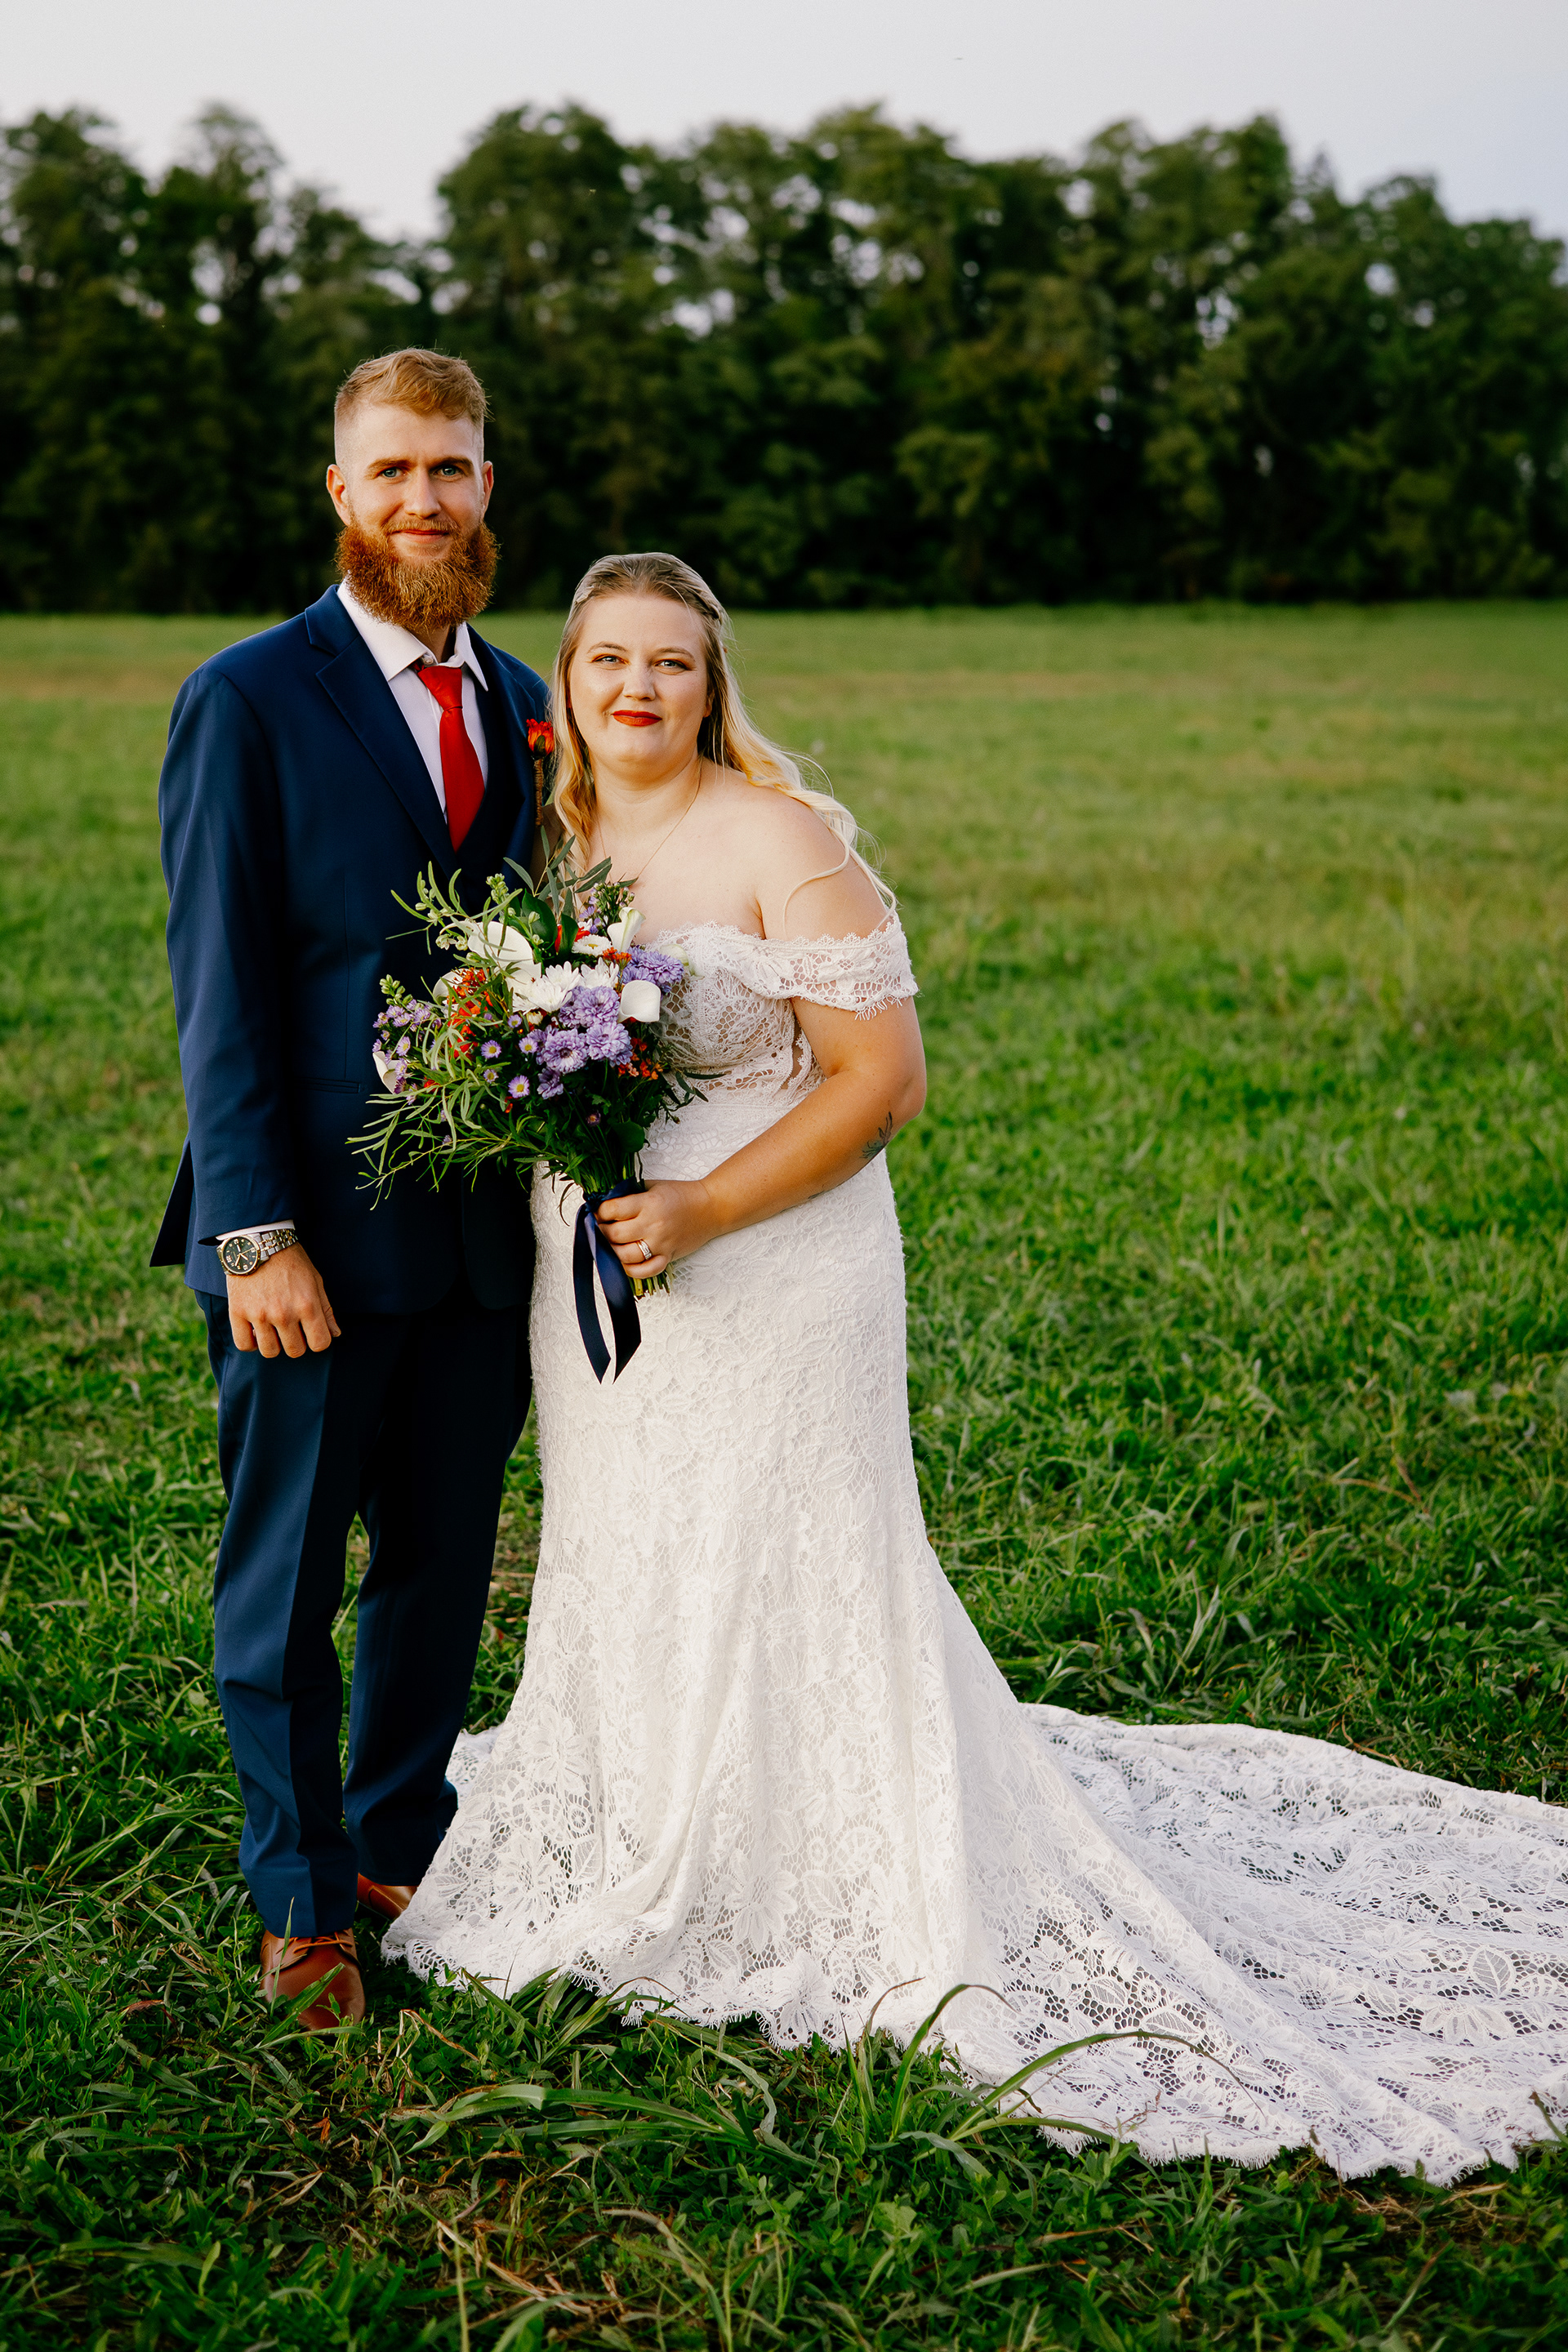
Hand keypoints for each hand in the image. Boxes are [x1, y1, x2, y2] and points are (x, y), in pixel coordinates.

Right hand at [227, 1244, 340, 1357]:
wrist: (258, 1241)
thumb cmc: (291, 1260)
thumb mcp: (315, 1280)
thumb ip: (326, 1309)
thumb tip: (334, 1334)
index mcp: (307, 1305)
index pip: (320, 1344)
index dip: (318, 1340)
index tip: (311, 1332)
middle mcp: (284, 1313)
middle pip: (295, 1351)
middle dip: (296, 1343)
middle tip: (291, 1328)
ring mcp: (259, 1314)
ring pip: (270, 1352)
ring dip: (274, 1344)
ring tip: (273, 1328)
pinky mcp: (237, 1312)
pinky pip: (244, 1345)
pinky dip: (251, 1343)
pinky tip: (256, 1331)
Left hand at [594, 1181, 717, 1279]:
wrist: (711, 1207)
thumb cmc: (682, 1195)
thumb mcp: (653, 1186)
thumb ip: (630, 1193)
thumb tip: (605, 1201)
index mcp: (649, 1203)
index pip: (612, 1210)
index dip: (599, 1212)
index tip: (598, 1212)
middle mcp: (653, 1225)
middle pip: (614, 1235)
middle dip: (601, 1232)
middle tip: (600, 1228)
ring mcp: (661, 1244)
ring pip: (625, 1256)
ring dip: (611, 1251)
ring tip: (609, 1244)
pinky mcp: (668, 1257)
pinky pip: (645, 1271)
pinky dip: (631, 1270)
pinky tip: (624, 1262)